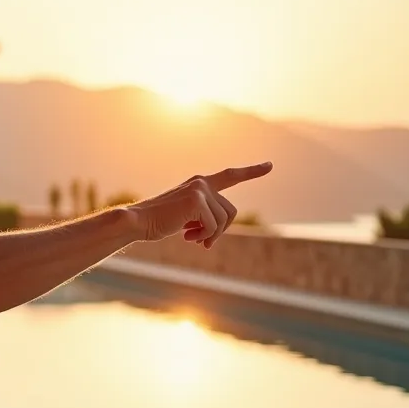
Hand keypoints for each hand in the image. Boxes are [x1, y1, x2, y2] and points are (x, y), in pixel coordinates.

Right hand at [127, 162, 272, 247]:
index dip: (251, 172)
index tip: (270, 166)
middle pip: (230, 211)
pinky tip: (186, 236)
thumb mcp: (186, 216)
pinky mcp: (196, 200)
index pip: (230, 176)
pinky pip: (213, 226)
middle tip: (202, 241)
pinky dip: (203, 236)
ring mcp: (199, 190)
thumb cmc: (159, 221)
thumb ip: (205, 215)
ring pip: (223, 220)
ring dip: (210, 235)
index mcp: (199, 183)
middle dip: (220, 230)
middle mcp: (201, 182)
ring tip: (191, 238)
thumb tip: (220, 228)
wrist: (139, 221)